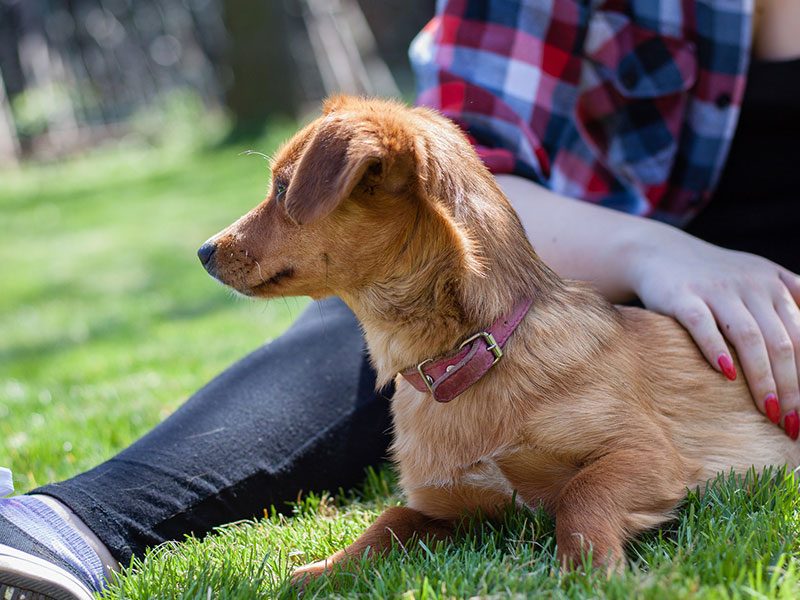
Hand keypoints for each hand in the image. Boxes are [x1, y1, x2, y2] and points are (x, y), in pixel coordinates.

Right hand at [627, 226, 799, 436]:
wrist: (659, 251)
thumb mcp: (758, 278)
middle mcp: (750, 285)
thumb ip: (790, 302)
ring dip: (762, 378)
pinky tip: (725, 375)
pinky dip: (715, 349)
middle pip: (780, 341)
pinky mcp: (682, 296)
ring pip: (748, 337)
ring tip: (769, 411)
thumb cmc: (713, 276)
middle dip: (791, 386)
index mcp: (774, 284)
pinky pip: (702, 324)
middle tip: (791, 422)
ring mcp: (716, 290)